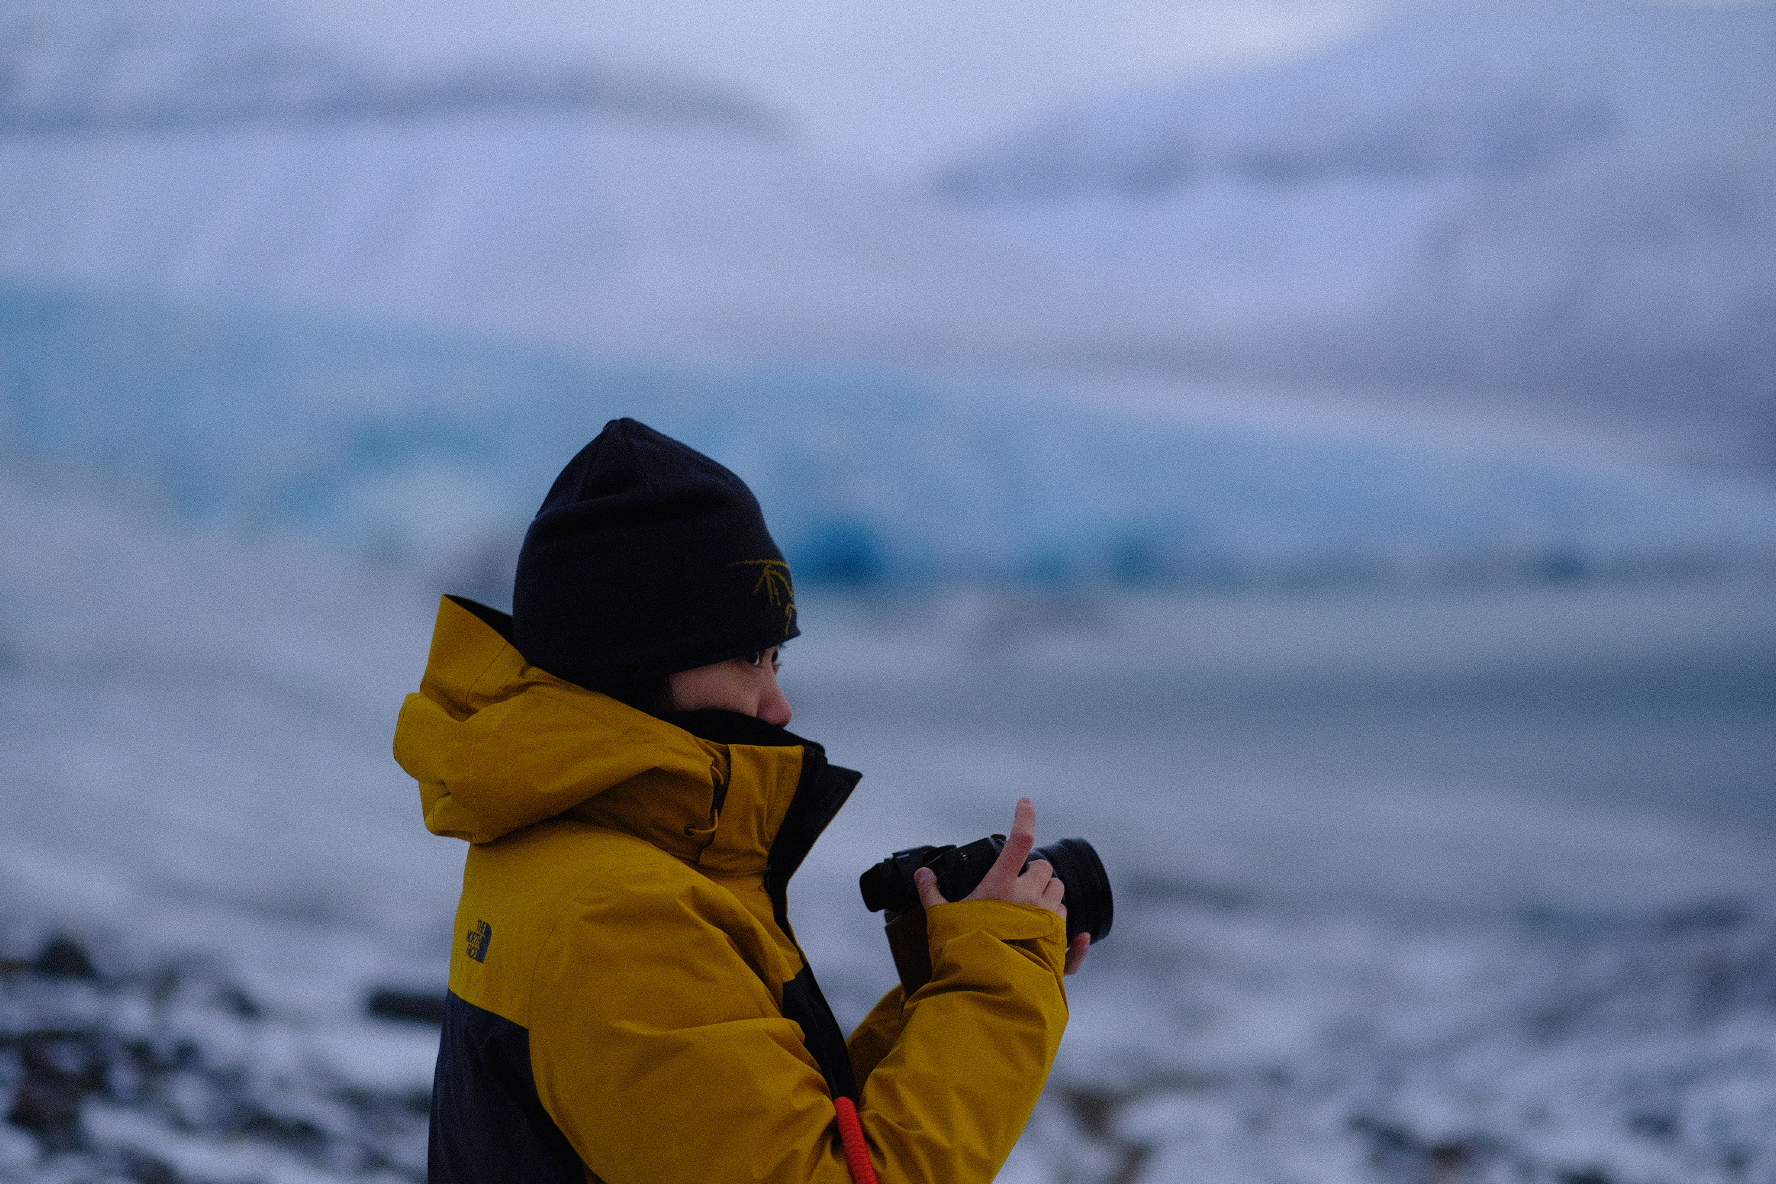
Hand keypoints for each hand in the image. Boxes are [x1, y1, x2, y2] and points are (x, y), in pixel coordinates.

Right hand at [914, 797, 1091, 975]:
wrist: (987, 992)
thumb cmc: (963, 953)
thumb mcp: (941, 920)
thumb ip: (932, 895)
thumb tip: (922, 875)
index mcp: (1002, 885)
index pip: (1020, 841)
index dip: (1024, 817)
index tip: (1025, 802)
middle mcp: (1030, 897)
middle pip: (1045, 870)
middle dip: (1035, 874)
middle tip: (1018, 887)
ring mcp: (1048, 920)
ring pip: (1059, 896)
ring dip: (1048, 898)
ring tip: (1029, 915)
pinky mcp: (1059, 946)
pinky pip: (1073, 933)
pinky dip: (1074, 937)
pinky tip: (1078, 939)